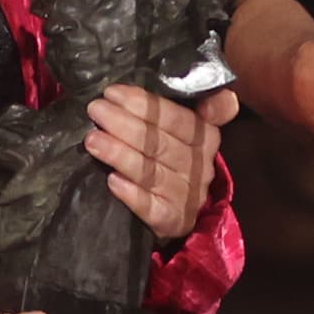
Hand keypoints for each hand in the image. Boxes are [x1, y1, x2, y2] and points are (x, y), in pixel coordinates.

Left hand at [89, 84, 237, 236]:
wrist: (174, 211)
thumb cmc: (168, 158)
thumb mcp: (179, 129)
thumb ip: (188, 107)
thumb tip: (221, 96)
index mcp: (206, 136)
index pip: (178, 117)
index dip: (146, 104)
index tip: (114, 92)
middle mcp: (202, 166)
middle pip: (161, 142)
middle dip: (124, 123)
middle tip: (95, 110)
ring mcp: (189, 196)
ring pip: (153, 172)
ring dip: (120, 155)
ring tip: (92, 140)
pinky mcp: (174, 221)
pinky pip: (153, 208)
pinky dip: (132, 194)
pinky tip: (112, 181)